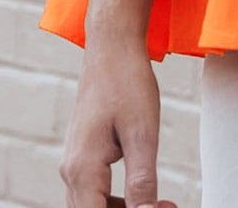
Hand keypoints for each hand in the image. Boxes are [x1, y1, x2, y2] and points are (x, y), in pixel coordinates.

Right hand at [59, 37, 178, 207]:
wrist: (112, 47)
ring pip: (91, 205)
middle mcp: (70, 170)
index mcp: (82, 170)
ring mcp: (73, 162)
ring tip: (161, 202)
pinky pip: (93, 190)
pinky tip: (141, 190)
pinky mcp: (82, 153)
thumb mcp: (142, 134)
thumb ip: (141, 180)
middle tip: (166, 205)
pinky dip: (116, 198)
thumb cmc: (128, 83)